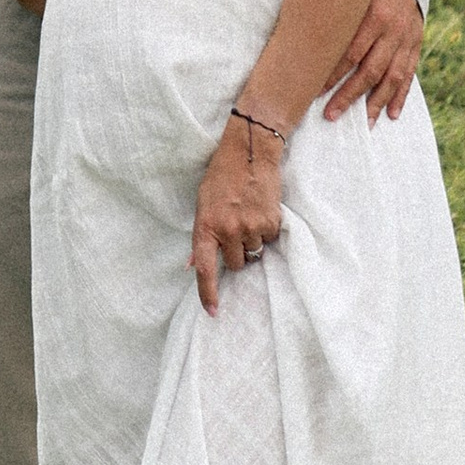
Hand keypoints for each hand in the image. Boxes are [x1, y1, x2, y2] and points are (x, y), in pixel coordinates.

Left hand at [190, 117, 285, 311]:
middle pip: (236, 264)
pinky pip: (269, 240)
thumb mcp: (202, 203)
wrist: (249, 152)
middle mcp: (228, 230)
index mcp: (205, 226)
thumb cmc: (221, 177)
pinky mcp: (271, 222)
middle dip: (236, 253)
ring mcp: (251, 227)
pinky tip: (260, 210)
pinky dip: (266, 231)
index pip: (206, 268)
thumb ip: (201, 236)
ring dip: (251, 241)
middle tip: (235, 229)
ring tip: (248, 215)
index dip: (208, 293)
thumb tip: (193, 265)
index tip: (213, 312)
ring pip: (254, 253)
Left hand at [323, 0, 423, 121]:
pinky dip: (400, 96)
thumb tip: (299, 34)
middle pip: (369, 70)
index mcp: (374, 14)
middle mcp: (393, 29)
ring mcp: (407, 38)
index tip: (314, 91)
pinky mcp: (416, 43)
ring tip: (365, 123)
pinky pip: (409, 74)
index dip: (332, 74)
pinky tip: (391, 114)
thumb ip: (332, 9)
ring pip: (391, 77)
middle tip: (331, 115)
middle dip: (349, 95)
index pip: (350, 53)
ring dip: (376, 103)